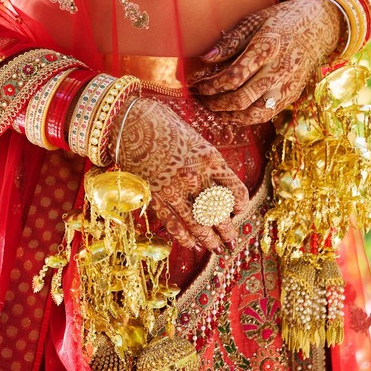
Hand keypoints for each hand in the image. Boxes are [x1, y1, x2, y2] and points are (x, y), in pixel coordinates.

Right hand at [114, 96, 249, 254]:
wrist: (130, 120)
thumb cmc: (163, 123)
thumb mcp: (194, 138)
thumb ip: (207, 162)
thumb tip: (217, 184)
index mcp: (210, 158)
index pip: (235, 189)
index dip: (240, 204)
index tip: (239, 210)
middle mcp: (196, 176)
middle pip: (218, 211)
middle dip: (227, 230)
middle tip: (233, 242)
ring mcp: (175, 188)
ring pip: (198, 223)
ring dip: (209, 239)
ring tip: (217, 249)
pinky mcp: (156, 195)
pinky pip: (174, 222)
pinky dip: (184, 236)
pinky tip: (192, 244)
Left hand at [186, 0, 343, 124]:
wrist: (319, 28)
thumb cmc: (281, 20)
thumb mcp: (255, 20)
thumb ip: (230, 40)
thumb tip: (205, 58)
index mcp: (268, 47)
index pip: (233, 76)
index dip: (209, 84)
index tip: (194, 83)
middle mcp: (279, 70)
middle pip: (241, 99)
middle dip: (214, 102)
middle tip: (199, 96)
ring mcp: (287, 86)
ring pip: (254, 114)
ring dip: (228, 115)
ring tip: (211, 107)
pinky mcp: (291, 96)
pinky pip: (265, 115)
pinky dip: (245, 118)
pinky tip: (230, 111)